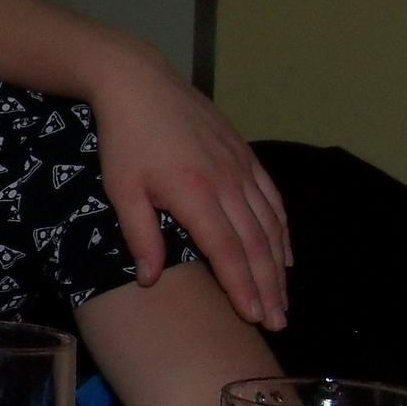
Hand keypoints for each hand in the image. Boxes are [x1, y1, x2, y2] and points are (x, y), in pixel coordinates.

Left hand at [89, 58, 289, 328]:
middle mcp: (227, 182)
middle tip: (277, 322)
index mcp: (195, 194)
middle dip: (268, 287)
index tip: (254, 316)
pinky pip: (272, 198)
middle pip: (256, 244)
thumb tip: (151, 280)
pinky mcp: (245, 155)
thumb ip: (141, 235)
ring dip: (279, 265)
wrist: (139, 83)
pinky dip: (282, 229)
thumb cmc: (124, 141)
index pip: (227, 251)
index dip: (242, 286)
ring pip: (269, 224)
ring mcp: (241, 167)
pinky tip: (285, 253)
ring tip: (283, 299)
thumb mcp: (121, 190)